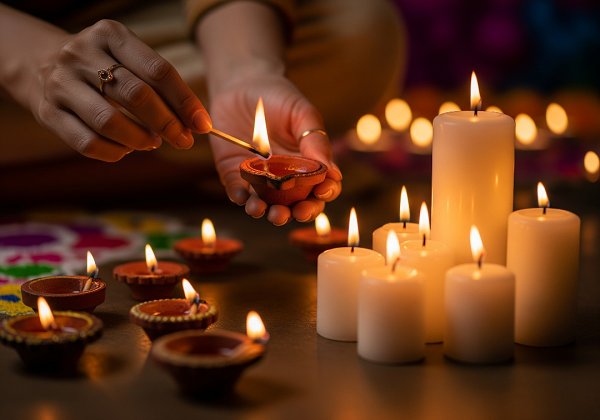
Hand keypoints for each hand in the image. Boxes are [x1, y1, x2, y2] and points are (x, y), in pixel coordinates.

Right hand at [31, 20, 210, 160]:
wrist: (38, 63)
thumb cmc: (101, 66)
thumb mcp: (127, 59)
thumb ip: (159, 86)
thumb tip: (195, 123)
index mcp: (110, 35)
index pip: (157, 70)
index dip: (185, 101)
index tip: (202, 125)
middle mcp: (81, 54)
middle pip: (136, 95)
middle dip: (167, 123)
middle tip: (184, 140)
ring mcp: (61, 84)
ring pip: (109, 122)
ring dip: (140, 139)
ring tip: (152, 142)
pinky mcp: (48, 113)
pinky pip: (88, 143)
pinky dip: (115, 152)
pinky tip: (126, 149)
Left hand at [208, 73, 341, 225]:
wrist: (241, 83)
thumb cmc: (278, 96)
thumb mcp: (302, 114)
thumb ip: (315, 141)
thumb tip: (333, 173)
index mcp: (308, 164)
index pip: (322, 187)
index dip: (325, 194)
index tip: (322, 192)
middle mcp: (286, 177)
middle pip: (298, 203)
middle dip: (299, 212)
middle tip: (297, 212)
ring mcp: (260, 179)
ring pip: (269, 205)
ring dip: (270, 213)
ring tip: (269, 211)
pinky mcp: (235, 175)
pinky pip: (239, 193)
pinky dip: (242, 199)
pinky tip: (245, 198)